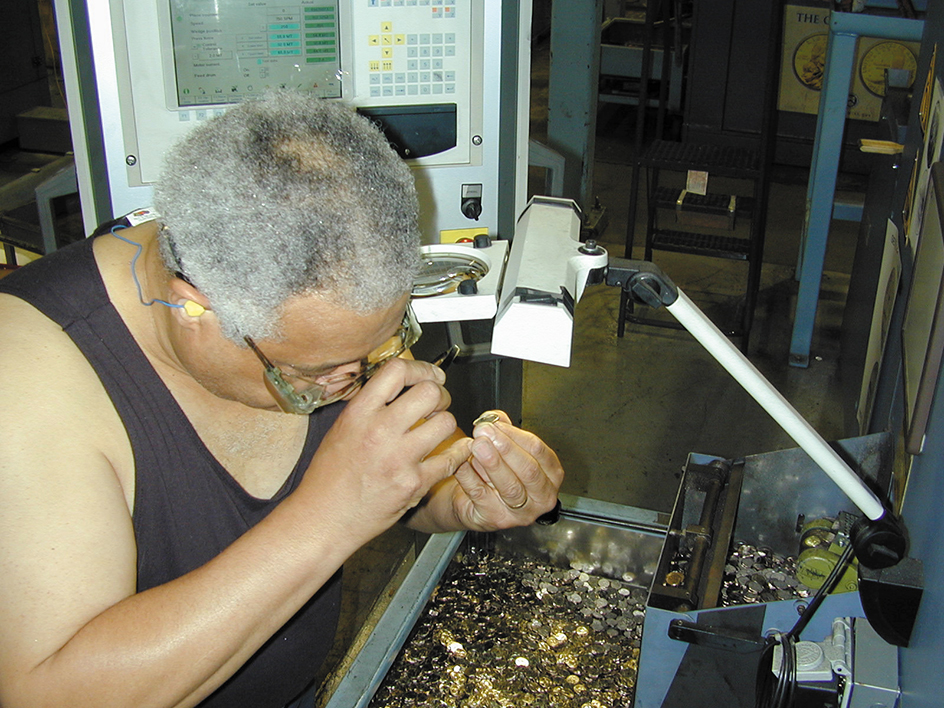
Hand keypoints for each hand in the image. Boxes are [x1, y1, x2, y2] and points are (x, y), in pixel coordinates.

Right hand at [295, 357, 471, 542]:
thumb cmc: (328, 478)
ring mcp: (398, 458)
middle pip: (430, 393)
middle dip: (440, 395)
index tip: (429, 375)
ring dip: (447, 423)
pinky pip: (450, 460)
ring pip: (446, 422)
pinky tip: (455, 452)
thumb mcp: (341, 429)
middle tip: (438, 404)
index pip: (397, 371)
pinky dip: (458, 454)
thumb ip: (370, 407)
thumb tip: (398, 388)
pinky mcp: (413, 484)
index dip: (420, 369)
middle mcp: (379, 431)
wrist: (323, 519)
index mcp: (359, 413)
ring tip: (438, 429)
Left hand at [449, 410, 562, 530]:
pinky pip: (482, 496)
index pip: (539, 452)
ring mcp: (521, 513)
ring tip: (477, 446)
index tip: (496, 423)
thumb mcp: (503, 448)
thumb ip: (502, 429)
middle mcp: (542, 497)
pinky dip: (470, 477)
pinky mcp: (496, 519)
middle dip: (506, 448)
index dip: (516, 435)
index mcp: (550, 475)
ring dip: (492, 463)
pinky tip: (461, 463)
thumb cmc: (494, 474)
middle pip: (528, 470)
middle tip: (485, 432)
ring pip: (509, 487)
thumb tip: (494, 417)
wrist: (473, 502)